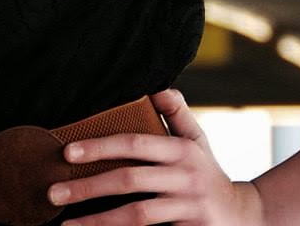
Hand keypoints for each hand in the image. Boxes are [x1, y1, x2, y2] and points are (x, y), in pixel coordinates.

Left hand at [47, 89, 264, 225]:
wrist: (245, 217)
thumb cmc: (208, 172)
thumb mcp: (197, 140)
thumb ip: (177, 112)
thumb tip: (156, 88)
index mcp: (181, 150)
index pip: (135, 143)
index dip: (101, 146)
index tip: (68, 151)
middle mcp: (184, 177)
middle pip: (129, 181)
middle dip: (88, 187)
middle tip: (54, 193)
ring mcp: (187, 208)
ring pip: (136, 216)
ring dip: (97, 221)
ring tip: (66, 224)